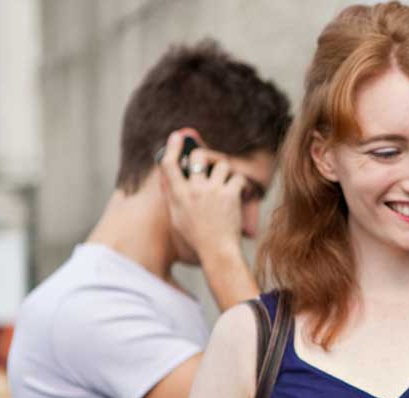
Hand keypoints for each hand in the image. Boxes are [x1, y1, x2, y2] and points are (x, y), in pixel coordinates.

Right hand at [158, 130, 247, 262]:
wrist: (217, 251)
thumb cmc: (196, 237)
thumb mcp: (177, 218)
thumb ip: (173, 196)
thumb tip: (169, 178)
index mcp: (178, 195)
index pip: (169, 165)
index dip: (173, 147)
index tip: (177, 135)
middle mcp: (194, 190)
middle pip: (198, 157)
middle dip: (205, 156)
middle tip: (209, 164)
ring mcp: (213, 191)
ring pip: (222, 165)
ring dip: (224, 171)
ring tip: (224, 183)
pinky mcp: (230, 195)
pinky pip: (238, 178)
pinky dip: (239, 184)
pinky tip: (237, 192)